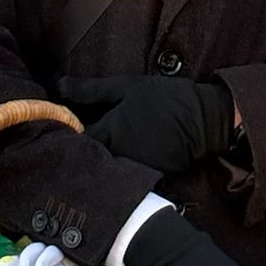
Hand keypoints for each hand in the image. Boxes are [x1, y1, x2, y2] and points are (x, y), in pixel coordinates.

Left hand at [58, 74, 234, 174]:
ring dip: (104, 164)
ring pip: (111, 170)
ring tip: (102, 154)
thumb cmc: (166, 98)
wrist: (208, 118)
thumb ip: (92, 89)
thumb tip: (58, 86)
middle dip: (85, 154)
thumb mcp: (128, 86)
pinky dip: (125, 173)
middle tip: (77, 146)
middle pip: (93, 160)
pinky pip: (132, 177)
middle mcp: (122, 154)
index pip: (80, 142)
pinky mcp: (153, 178)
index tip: (64, 132)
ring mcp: (138, 169)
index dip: (71, 138)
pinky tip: (126, 162)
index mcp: (112, 130)